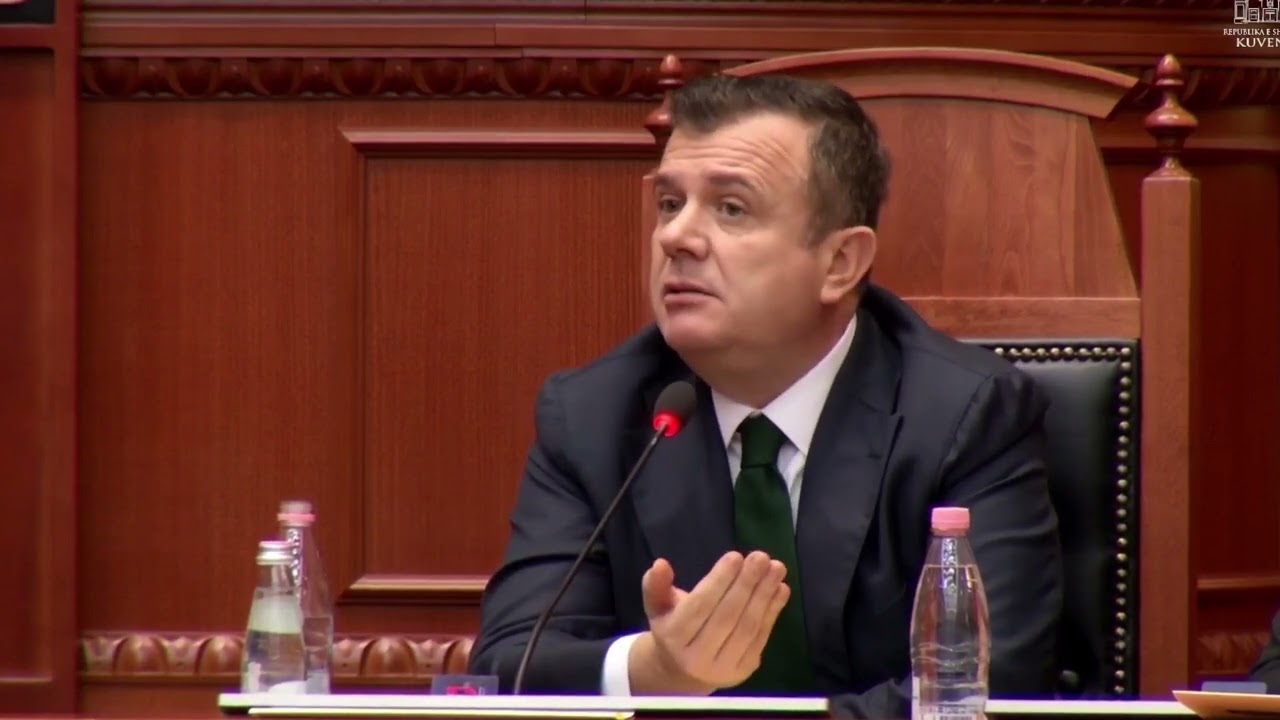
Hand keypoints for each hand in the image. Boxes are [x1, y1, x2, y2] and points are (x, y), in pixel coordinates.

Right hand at [627, 550, 789, 693]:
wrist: (682, 673)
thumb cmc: (672, 628)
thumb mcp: (657, 606)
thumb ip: (656, 585)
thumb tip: (660, 564)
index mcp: (673, 638)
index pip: (700, 606)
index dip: (719, 581)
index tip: (736, 556)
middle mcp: (697, 657)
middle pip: (727, 616)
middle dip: (746, 584)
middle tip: (761, 557)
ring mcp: (723, 668)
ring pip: (747, 627)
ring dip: (765, 595)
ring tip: (777, 568)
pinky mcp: (743, 670)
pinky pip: (760, 637)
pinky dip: (773, 611)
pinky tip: (780, 589)